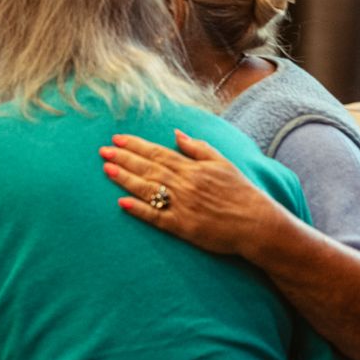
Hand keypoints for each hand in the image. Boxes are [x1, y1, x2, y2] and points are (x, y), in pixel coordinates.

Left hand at [100, 129, 281, 257]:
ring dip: (125, 179)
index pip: (157, 153)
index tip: (116, 139)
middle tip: (102, 151)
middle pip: (148, 168)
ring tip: (107, 169)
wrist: (257, 224)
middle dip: (124, 158)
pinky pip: (156, 217)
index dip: (135, 145)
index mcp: (192, 168)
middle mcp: (184, 184)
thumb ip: (198, 148)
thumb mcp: (222, 163)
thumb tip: (176, 133)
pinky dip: (139, 210)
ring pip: (148, 189)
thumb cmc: (241, 192)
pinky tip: (122, 203)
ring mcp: (182, 206)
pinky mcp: (183, 227)